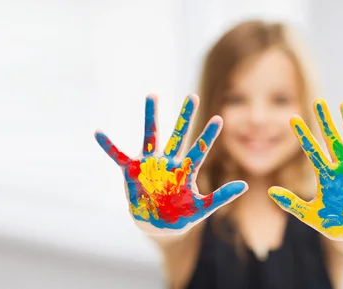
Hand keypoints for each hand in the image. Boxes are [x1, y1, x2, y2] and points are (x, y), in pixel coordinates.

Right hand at [95, 94, 247, 234]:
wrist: (157, 226)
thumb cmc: (180, 215)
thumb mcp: (202, 207)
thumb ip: (221, 197)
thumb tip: (244, 185)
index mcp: (185, 170)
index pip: (200, 149)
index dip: (209, 135)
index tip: (220, 118)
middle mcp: (169, 162)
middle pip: (179, 135)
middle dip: (185, 117)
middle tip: (193, 96)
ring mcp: (150, 165)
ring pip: (151, 136)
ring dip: (152, 116)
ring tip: (153, 94)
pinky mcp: (132, 172)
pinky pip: (118, 155)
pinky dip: (108, 145)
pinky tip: (98, 132)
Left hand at [268, 99, 342, 240]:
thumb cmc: (336, 224)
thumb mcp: (310, 215)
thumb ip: (291, 203)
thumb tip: (270, 191)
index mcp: (327, 175)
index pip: (312, 150)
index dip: (303, 135)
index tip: (292, 119)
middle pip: (332, 139)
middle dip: (325, 121)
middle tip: (317, 101)